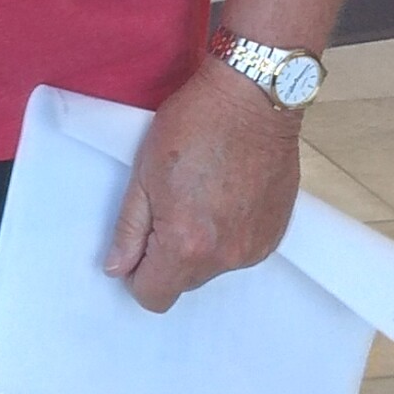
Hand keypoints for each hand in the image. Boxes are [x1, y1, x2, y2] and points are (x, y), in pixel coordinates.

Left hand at [103, 59, 302, 313]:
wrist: (254, 97)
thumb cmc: (196, 126)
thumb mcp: (144, 174)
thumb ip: (129, 230)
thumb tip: (117, 268)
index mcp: (187, 245)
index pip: (154, 296)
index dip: (139, 274)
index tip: (141, 242)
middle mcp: (226, 256)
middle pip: (185, 283)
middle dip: (170, 257)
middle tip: (170, 206)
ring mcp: (255, 247)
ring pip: (214, 267)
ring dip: (202, 244)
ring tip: (202, 194)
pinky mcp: (276, 233)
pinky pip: (242, 250)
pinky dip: (230, 232)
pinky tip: (228, 193)